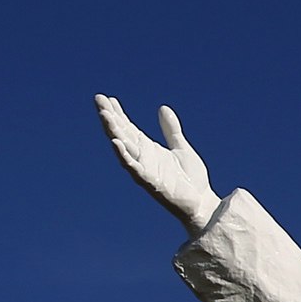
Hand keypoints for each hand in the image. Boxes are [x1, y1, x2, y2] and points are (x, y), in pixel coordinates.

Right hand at [95, 95, 223, 228]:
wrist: (202, 204)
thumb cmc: (190, 179)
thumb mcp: (181, 147)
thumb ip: (171, 130)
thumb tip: (162, 108)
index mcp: (148, 150)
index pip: (128, 128)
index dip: (118, 113)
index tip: (106, 98)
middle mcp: (143, 158)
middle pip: (122, 134)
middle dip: (110, 118)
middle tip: (98, 99)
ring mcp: (145, 170)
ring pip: (124, 148)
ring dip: (114, 132)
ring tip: (105, 116)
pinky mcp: (151, 183)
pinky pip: (135, 168)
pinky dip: (125, 156)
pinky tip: (116, 143)